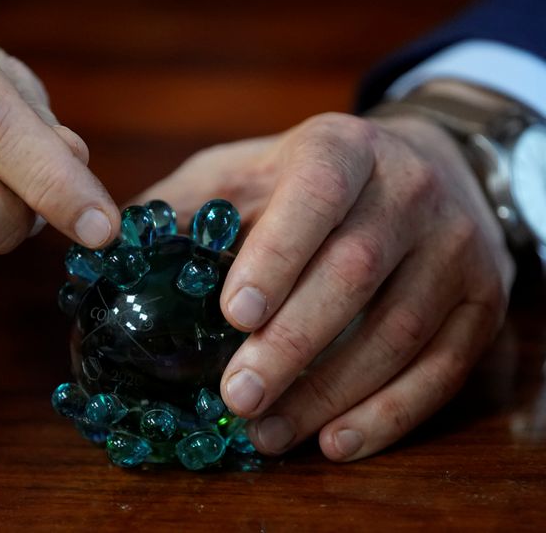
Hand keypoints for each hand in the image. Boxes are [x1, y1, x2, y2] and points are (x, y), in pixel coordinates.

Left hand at [135, 111, 514, 460]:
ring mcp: (455, 245)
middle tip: (237, 397)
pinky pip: (443, 367)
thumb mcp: (247, 169)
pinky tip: (336, 442)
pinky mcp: (482, 298)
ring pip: (398, 330)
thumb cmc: (312, 178)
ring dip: (331, 393)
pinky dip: (390, 413)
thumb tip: (110, 251)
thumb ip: (186, 203)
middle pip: (355, 272)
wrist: (425, 166)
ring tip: (268, 433)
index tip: (234, 315)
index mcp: (342, 149)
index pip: (315, 192)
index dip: (278, 254)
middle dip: (293, 344)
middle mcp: (409, 190)